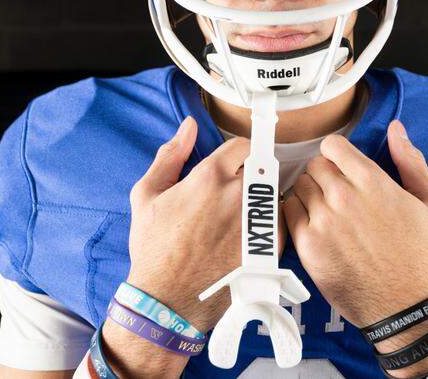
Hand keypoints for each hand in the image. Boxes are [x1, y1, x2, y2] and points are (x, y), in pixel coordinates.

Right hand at [126, 117, 287, 331]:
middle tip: (235, 194)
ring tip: (241, 218)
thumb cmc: (154, 249)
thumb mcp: (147, 195)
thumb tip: (188, 126)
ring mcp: (256, 222)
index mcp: (210, 177)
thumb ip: (170, 155)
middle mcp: (238, 195)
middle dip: (251, 175)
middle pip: (261, 168)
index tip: (233, 165)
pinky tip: (250, 237)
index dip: (238, 154)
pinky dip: (269, 225)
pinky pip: (280, 223)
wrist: (167, 300)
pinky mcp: (268, 247)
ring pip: (272, 195)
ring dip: (261, 200)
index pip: (243, 146)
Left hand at [281, 119, 427, 328]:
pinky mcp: (308, 245)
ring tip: (326, 211)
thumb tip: (396, 130)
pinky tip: (315, 226)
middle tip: (336, 193)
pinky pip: (289, 212)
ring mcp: (323, 221)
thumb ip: (412, 162)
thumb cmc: (422, 256)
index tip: (343, 169)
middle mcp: (343, 196)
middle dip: (325, 175)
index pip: (332, 146)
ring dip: (310, 194)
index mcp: (372, 180)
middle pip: (315, 165)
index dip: (337, 155)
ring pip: (300, 186)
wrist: (407, 306)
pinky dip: (298, 214)